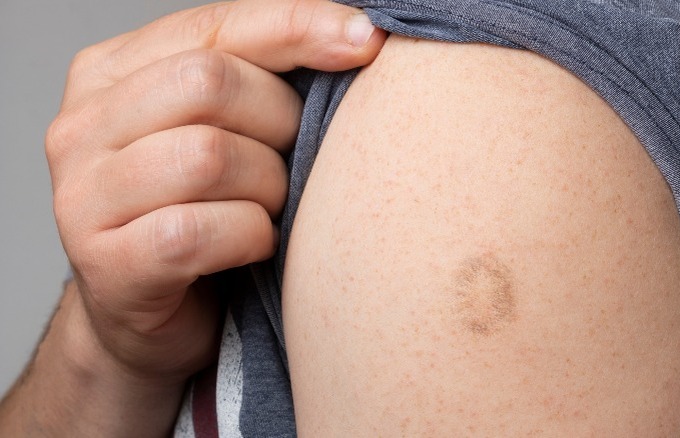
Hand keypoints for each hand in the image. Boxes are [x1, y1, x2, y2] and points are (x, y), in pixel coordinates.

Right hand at [44, 0, 383, 399]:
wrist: (149, 317)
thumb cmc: (202, 215)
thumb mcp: (220, 130)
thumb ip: (256, 79)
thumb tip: (356, 34)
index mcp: (109, 73)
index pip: (213, 25)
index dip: (296, 27)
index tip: (366, 38)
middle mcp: (81, 126)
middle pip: (208, 82)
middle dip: (279, 120)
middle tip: (294, 159)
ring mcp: (83, 197)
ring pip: (208, 156)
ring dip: (268, 186)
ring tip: (272, 206)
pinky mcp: (106, 264)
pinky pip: (200, 232)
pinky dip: (252, 237)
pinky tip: (257, 246)